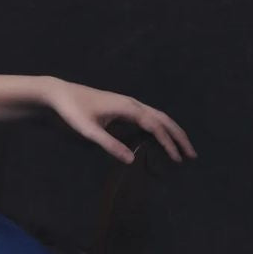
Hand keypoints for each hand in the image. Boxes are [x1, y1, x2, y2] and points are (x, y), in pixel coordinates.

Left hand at [42, 77, 197, 164]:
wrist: (61, 94)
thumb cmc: (73, 111)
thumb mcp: (89, 130)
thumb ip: (109, 144)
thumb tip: (131, 159)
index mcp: (127, 107)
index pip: (155, 126)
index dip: (167, 142)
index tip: (176, 158)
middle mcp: (132, 103)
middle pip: (163, 119)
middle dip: (179, 137)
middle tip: (191, 155)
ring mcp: (129, 104)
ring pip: (158, 116)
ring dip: (172, 132)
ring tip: (182, 148)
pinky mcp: (123, 107)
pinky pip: (149, 117)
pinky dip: (161, 128)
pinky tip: (162, 139)